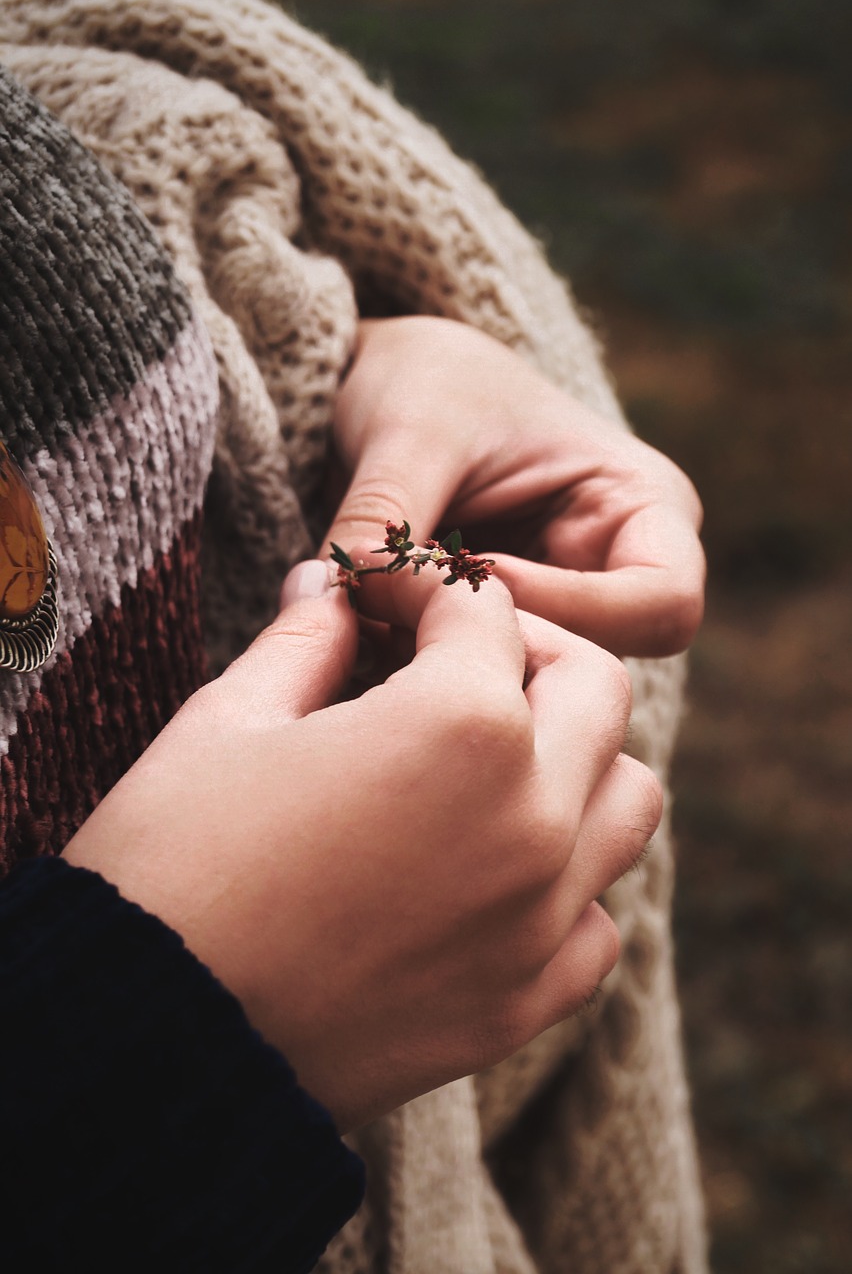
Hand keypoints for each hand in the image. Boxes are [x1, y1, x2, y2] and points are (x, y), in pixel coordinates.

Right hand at [64, 560, 660, 1131]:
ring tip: (493, 760)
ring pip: (627, 799)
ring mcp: (541, 918)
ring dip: (576, 758)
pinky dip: (566, 882)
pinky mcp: (524, 1003)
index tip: (373, 592)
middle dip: (523, 647)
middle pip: (595, 687)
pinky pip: (595, 921)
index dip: (418, 583)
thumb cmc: (170, 868)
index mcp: (461, 728)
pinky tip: (494, 872)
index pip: (481, 610)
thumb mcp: (226, 723)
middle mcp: (533, 818)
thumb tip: (329, 589)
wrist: (147, 1044)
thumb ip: (304, 641)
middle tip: (446, 655)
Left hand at [322, 316, 704, 656]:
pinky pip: (481, 691)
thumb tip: (337, 600)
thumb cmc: (428, 384)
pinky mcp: (506, 645)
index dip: (571, 611)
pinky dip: (427, 677)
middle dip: (503, 653)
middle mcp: (620, 575)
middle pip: (602, 665)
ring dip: (456, 672)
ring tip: (375, 627)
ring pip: (537, 691)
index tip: (474, 574)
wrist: (390, 389)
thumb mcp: (410, 432)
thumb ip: (387, 518)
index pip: (662, 606)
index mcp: (645, 506)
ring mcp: (565, 618)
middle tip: (407, 621)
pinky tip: (371, 644)